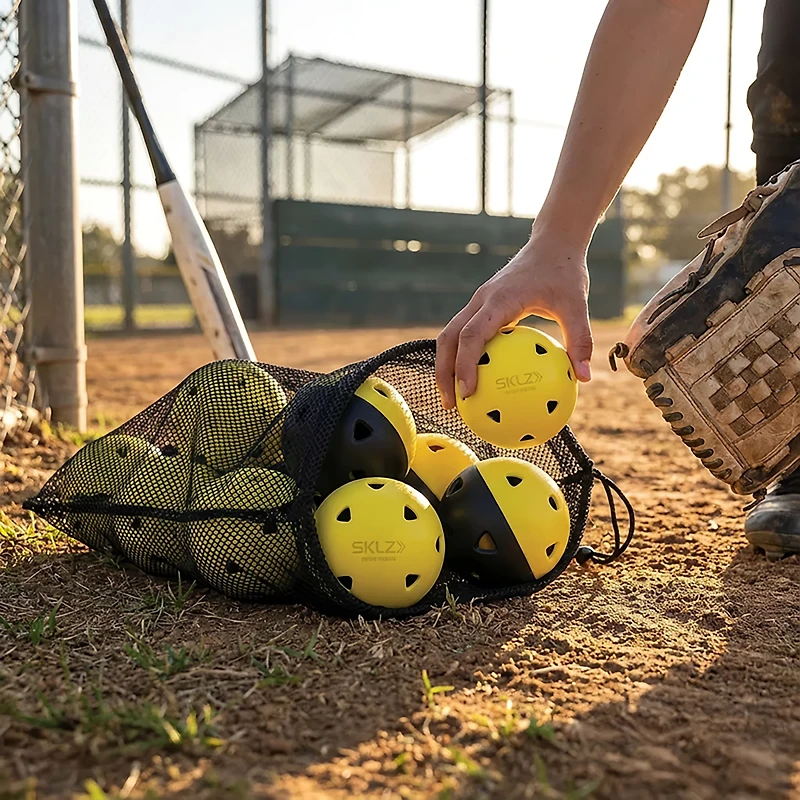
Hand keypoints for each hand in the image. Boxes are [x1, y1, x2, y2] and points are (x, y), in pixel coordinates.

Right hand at [435, 231, 593, 409]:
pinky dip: (461, 356)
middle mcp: (481, 300)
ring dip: (446, 366)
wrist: (552, 243)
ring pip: (449, 335)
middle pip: (448, 338)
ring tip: (454, 397)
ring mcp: (477, 302)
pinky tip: (475, 379)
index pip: (472, 335)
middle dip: (443, 372)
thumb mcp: (577, 305)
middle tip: (452, 404)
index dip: (465, 365)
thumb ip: (579, 340)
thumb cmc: (564, 273)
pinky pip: (464, 333)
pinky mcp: (481, 306)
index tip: (468, 393)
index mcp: (499, 300)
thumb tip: (584, 378)